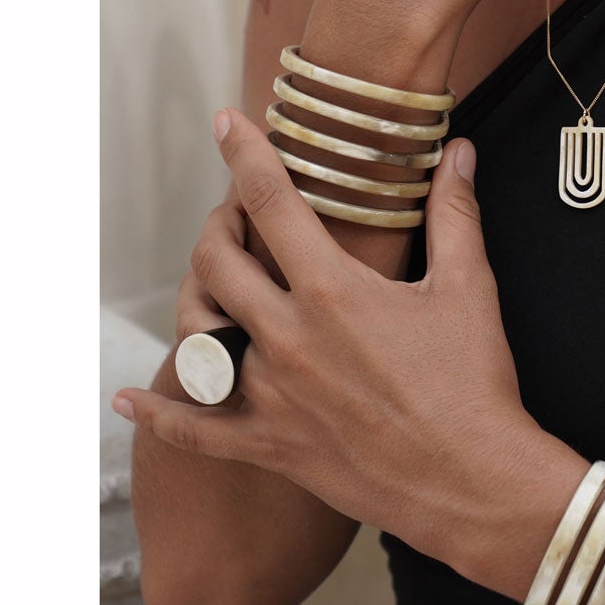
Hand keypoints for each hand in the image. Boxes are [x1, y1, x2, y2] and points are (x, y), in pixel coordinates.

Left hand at [112, 109, 545, 565]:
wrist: (472, 482)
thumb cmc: (473, 385)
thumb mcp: (469, 288)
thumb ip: (455, 214)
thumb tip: (456, 153)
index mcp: (332, 291)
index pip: (272, 201)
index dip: (245, 153)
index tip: (228, 122)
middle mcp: (287, 338)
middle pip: (217, 262)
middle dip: (219, 225)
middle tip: (237, 215)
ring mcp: (270, 396)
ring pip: (196, 333)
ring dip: (197, 297)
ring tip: (215, 282)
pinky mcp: (269, 446)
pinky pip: (194, 430)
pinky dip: (158, 411)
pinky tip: (132, 396)